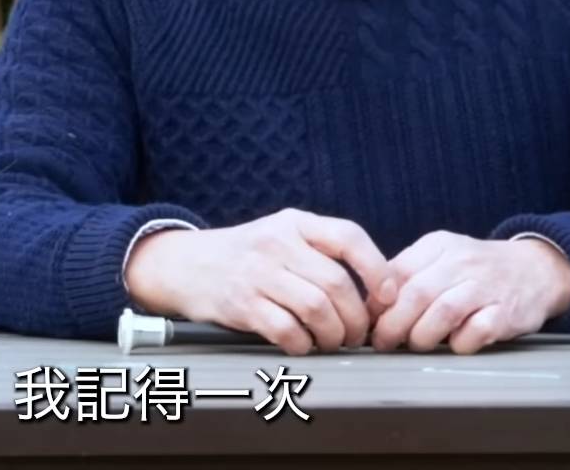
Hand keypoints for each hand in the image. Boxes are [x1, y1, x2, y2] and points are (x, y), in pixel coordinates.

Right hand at [124, 207, 391, 355]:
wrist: (182, 264)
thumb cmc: (243, 255)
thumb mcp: (281, 234)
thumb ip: (320, 252)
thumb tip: (375, 290)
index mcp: (294, 222)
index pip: (348, 237)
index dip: (377, 268)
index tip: (387, 296)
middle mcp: (276, 243)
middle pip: (336, 283)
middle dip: (356, 317)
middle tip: (357, 334)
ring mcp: (257, 273)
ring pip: (316, 308)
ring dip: (333, 334)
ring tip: (333, 342)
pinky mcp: (241, 303)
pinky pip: (286, 330)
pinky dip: (303, 345)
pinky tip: (302, 347)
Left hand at [368, 232, 569, 353]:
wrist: (536, 269)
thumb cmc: (477, 270)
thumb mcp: (442, 257)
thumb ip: (408, 275)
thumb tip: (369, 306)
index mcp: (439, 245)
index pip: (397, 271)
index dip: (378, 301)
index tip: (370, 321)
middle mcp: (462, 261)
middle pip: (417, 294)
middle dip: (394, 325)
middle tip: (385, 343)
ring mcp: (486, 287)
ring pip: (443, 312)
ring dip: (422, 336)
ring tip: (416, 345)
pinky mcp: (507, 313)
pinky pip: (476, 332)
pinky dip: (460, 343)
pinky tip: (455, 344)